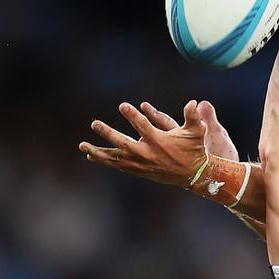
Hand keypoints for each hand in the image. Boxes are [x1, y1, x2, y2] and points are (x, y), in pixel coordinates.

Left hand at [79, 100, 238, 186]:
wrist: (193, 175)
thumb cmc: (194, 149)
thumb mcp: (196, 131)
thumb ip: (193, 116)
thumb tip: (192, 103)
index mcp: (159, 141)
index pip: (143, 127)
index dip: (133, 116)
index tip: (122, 106)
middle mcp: (147, 154)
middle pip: (123, 143)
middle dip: (108, 133)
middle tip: (94, 123)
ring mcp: (141, 164)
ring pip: (116, 158)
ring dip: (98, 152)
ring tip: (82, 146)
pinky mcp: (138, 170)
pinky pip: (117, 165)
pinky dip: (104, 161)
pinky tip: (91, 156)